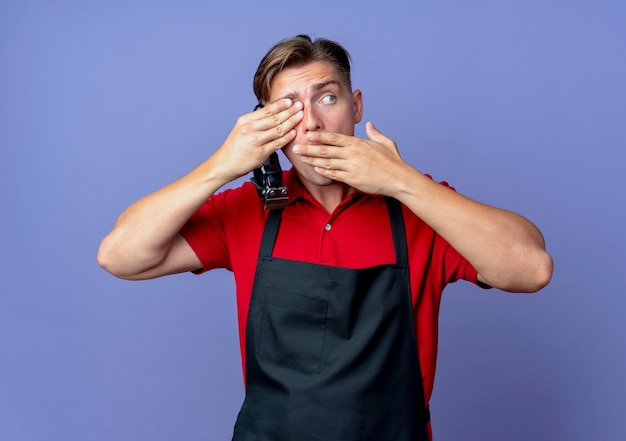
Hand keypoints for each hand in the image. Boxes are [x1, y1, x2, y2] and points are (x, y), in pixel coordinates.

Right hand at [214, 99, 302, 181]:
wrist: (225, 163)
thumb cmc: (235, 147)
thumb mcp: (242, 128)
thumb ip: (256, 122)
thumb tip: (272, 114)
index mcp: (246, 121)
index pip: (266, 110)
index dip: (280, 105)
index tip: (290, 101)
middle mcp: (251, 129)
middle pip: (274, 118)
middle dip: (289, 111)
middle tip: (300, 105)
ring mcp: (256, 141)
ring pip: (278, 129)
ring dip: (291, 122)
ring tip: (300, 116)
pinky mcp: (261, 153)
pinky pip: (278, 143)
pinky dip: (287, 137)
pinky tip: (294, 132)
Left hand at [293, 122, 412, 195]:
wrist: (399, 179)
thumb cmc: (393, 161)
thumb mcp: (385, 142)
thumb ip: (374, 133)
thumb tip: (369, 124)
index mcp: (358, 143)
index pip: (334, 137)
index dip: (319, 136)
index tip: (308, 134)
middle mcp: (352, 154)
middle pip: (325, 150)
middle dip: (309, 148)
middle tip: (296, 146)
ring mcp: (351, 167)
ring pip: (326, 162)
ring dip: (312, 160)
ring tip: (301, 157)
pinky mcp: (352, 179)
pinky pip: (333, 174)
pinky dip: (323, 171)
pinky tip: (314, 168)